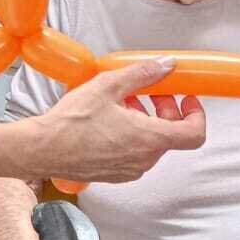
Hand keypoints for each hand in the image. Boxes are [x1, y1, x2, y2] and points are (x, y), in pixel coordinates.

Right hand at [0, 59, 204, 184]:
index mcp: (149, 139)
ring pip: (152, 143)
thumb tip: (165, 65)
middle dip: (166, 110)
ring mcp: (130, 170)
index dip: (196, 114)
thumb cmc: (71, 123)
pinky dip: (133, 134)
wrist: (42, 149)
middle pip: (172, 135)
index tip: (187, 98)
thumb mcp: (109, 86)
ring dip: (147, 120)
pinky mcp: (116, 174)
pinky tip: (111, 119)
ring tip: (124, 102)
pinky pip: (135, 153)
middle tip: (151, 92)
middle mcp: (144, 159)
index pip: (194, 133)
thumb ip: (143, 74)